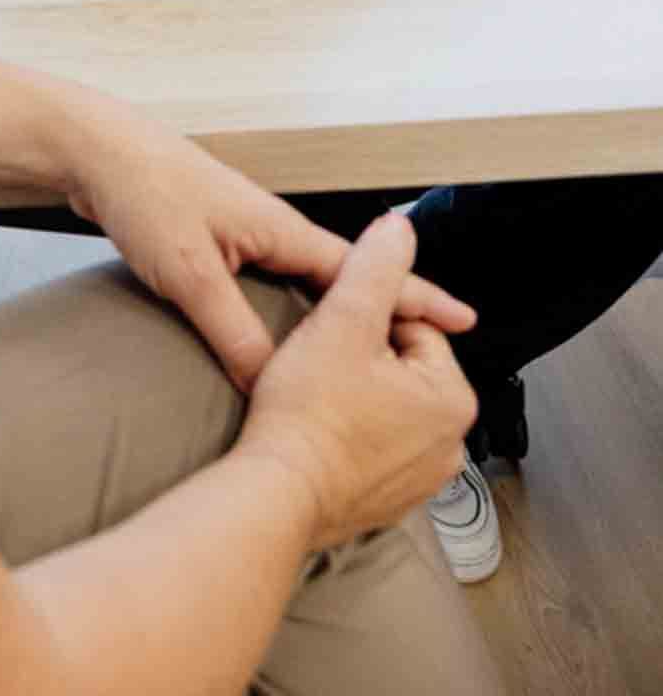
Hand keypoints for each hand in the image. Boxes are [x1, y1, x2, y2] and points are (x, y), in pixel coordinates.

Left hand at [62, 100, 475, 392]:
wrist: (95, 151)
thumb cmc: (144, 194)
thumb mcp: (191, 274)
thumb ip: (235, 332)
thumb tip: (273, 388)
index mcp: (281, 230)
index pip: (362, 276)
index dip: (412, 300)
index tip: (463, 320)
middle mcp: (272, 229)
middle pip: (345, 279)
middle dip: (389, 310)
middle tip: (432, 346)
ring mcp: (243, 232)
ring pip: (306, 281)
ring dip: (340, 311)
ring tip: (374, 346)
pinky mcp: (213, 240)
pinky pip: (271, 281)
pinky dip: (295, 307)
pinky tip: (288, 331)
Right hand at [237, 212, 477, 547]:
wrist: (277, 493)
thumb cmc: (309, 414)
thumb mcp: (343, 319)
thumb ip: (375, 266)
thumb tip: (398, 229)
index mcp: (453, 398)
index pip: (410, 325)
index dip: (362, 315)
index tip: (331, 327)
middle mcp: (449, 444)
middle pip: (399, 367)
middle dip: (360, 356)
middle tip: (319, 363)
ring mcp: (420, 479)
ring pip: (385, 405)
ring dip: (354, 394)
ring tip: (315, 396)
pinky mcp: (387, 501)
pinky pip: (371, 447)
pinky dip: (348, 435)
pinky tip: (318, 430)